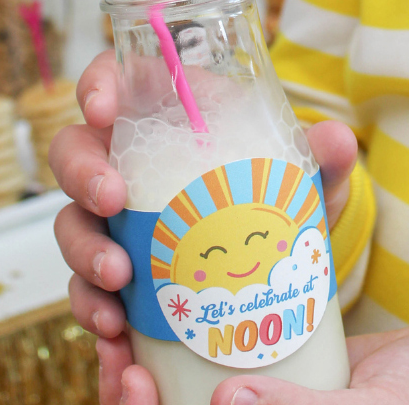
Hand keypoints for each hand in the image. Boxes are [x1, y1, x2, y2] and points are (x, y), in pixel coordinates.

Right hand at [54, 50, 359, 404]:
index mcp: (171, 118)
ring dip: (84, 251)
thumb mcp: (308, 179)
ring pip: (73, 224)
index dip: (97, 85)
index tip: (103, 110)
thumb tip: (335, 138)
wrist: (284, 266)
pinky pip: (86, 287)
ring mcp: (116, 220)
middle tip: (112, 201)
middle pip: (75, 152)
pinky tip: (114, 328)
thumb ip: (322, 158)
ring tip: (117, 279)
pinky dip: (92, 307)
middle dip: (83, 175)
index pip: (116, 80)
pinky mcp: (117, 272)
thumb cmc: (283, 198)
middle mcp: (131, 163)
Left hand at [104, 326, 408, 404]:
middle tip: (118, 341)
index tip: (134, 377)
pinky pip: (208, 360)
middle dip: (130, 391)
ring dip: (142, 366)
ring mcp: (250, 404)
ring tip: (128, 324)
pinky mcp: (261, 372)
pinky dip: (181, 337)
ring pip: (173, 397)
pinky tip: (170, 306)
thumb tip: (222, 400)